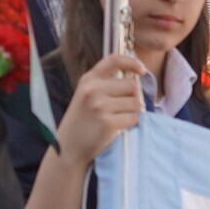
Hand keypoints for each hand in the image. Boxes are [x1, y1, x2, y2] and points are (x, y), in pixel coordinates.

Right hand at [55, 52, 146, 167]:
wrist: (68, 148)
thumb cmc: (81, 121)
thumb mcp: (86, 95)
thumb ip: (105, 83)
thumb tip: (135, 78)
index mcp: (88, 79)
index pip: (114, 60)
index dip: (132, 62)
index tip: (141, 70)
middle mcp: (93, 89)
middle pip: (132, 85)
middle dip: (132, 97)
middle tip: (121, 109)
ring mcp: (100, 106)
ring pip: (135, 102)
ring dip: (131, 112)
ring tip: (116, 119)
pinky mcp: (108, 123)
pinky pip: (133, 118)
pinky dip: (129, 124)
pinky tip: (116, 128)